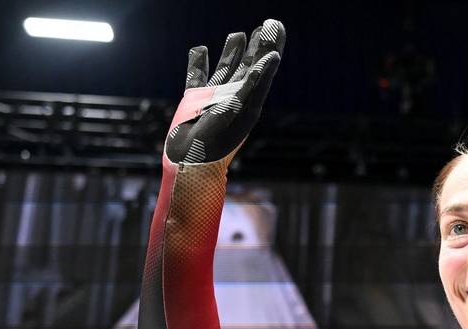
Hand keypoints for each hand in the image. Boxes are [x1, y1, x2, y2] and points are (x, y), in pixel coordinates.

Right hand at [164, 20, 285, 165]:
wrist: (191, 163)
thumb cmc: (217, 141)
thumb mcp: (240, 108)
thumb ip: (256, 82)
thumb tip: (273, 57)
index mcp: (250, 100)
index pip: (264, 67)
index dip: (270, 46)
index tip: (276, 25)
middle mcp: (234, 97)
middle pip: (248, 66)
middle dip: (257, 46)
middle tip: (266, 26)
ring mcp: (214, 99)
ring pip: (225, 70)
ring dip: (232, 52)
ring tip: (238, 34)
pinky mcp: (194, 102)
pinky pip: (197, 77)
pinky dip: (198, 62)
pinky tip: (200, 49)